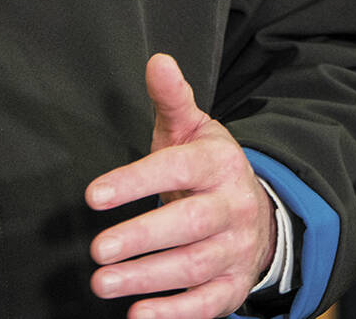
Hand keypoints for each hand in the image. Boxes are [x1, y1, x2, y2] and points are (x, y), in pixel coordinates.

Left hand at [85, 53, 278, 318]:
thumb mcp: (193, 129)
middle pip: (190, 224)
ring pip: (194, 267)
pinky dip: (173, 313)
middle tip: (98, 249)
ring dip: (147, 278)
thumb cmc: (209, 169)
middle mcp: (233, 207)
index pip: (179, 169)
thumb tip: (158, 61)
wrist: (260, 214)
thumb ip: (172, 98)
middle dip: (143, 237)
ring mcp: (236, 249)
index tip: (94, 195)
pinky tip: (138, 315)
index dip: (137, 181)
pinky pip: (206, 304)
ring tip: (103, 282)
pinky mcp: (233, 286)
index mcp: (220, 163)